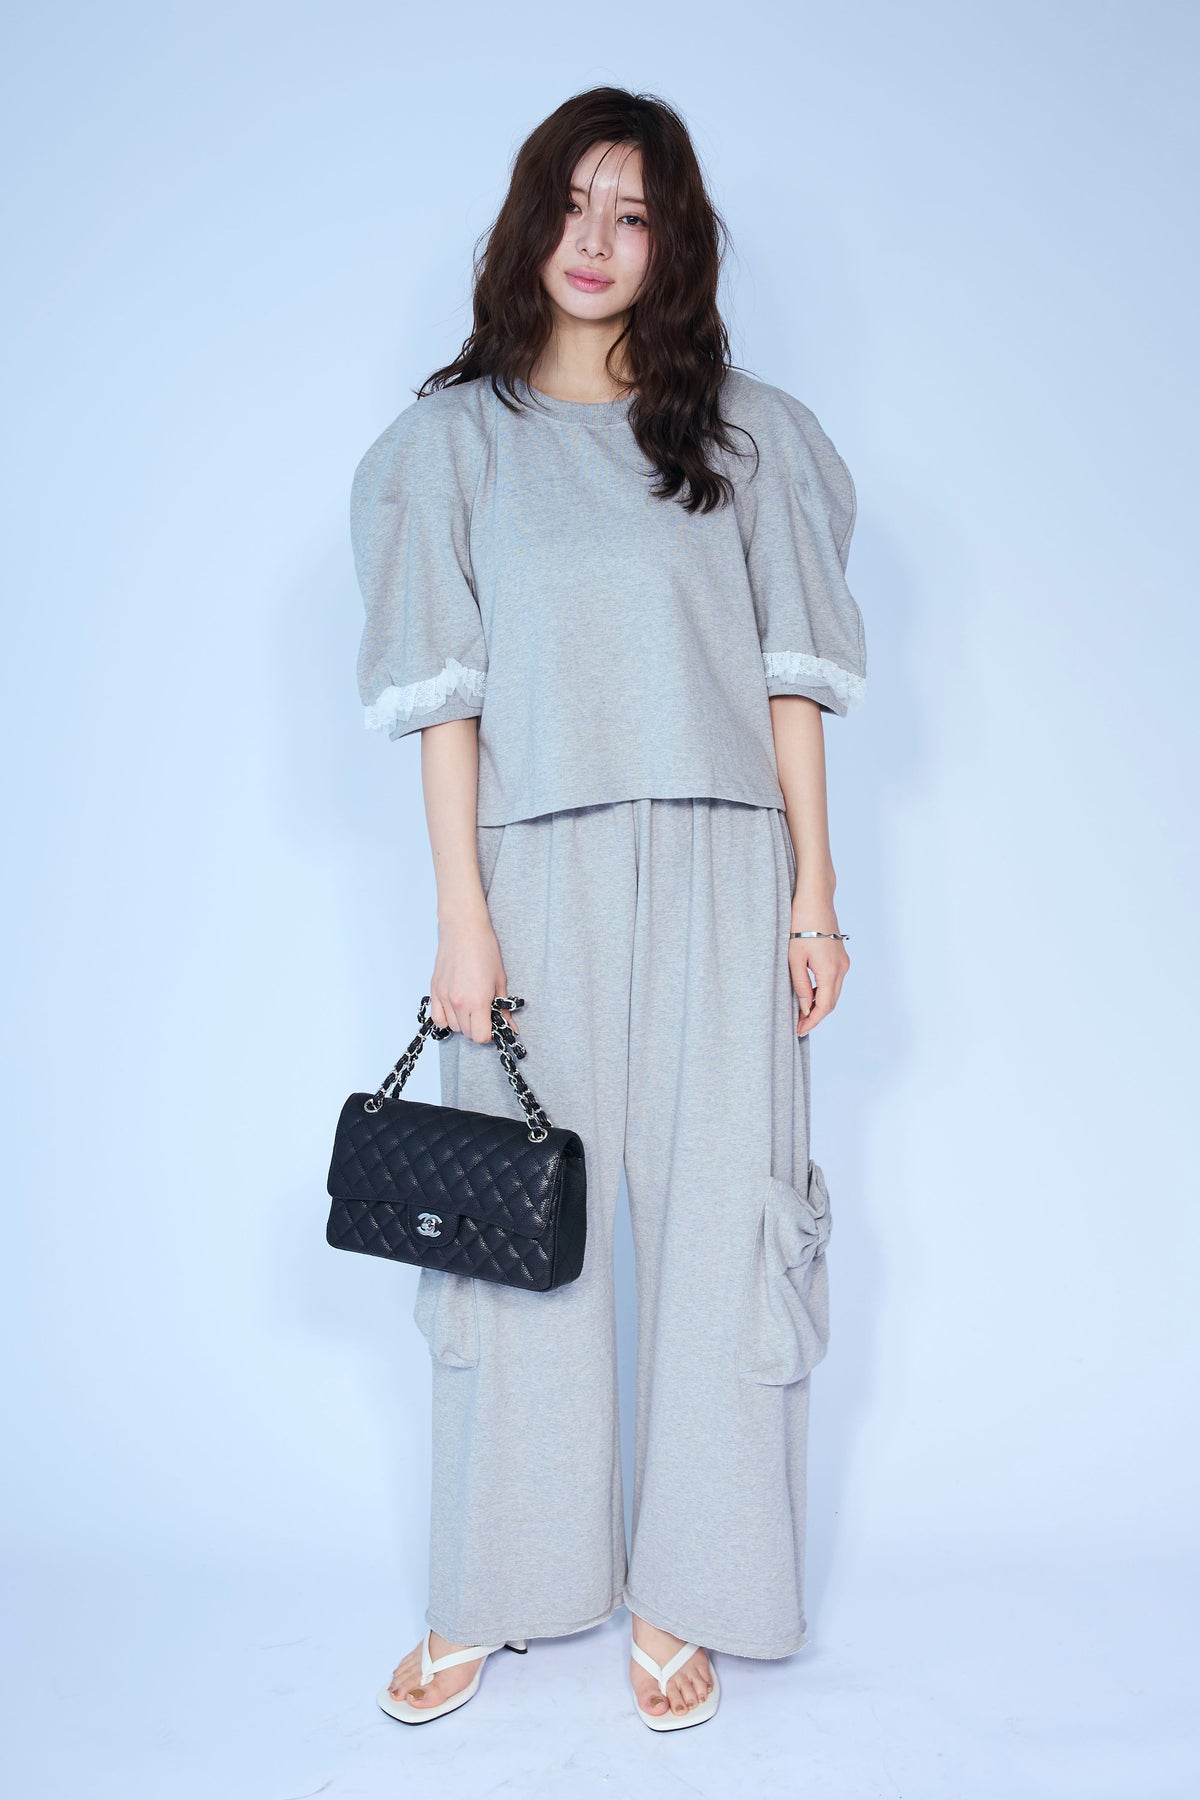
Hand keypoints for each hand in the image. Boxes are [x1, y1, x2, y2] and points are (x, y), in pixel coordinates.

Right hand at [429, 911, 516, 1045]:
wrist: (464, 929)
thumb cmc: (485, 950)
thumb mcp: (500, 980)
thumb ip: (503, 1007)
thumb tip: (510, 1027)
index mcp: (477, 1002)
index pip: (480, 1037)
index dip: (489, 1034)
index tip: (493, 1024)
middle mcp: (458, 1003)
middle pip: (467, 1033)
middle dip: (477, 1028)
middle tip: (484, 1014)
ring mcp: (444, 997)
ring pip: (453, 1027)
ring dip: (463, 1023)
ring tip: (470, 1008)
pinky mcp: (435, 990)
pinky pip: (438, 1018)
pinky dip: (446, 1019)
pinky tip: (455, 1009)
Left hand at [788, 927, 849, 1035]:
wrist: (815, 898)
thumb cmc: (800, 923)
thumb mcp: (794, 958)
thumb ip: (800, 985)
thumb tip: (805, 1007)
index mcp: (830, 970)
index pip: (824, 1006)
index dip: (812, 1021)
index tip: (799, 1031)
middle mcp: (842, 968)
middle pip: (831, 1002)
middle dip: (816, 1016)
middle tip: (798, 1026)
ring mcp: (843, 961)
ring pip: (833, 992)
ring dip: (819, 1004)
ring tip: (801, 1013)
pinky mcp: (840, 955)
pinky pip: (833, 981)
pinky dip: (822, 991)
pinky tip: (808, 994)